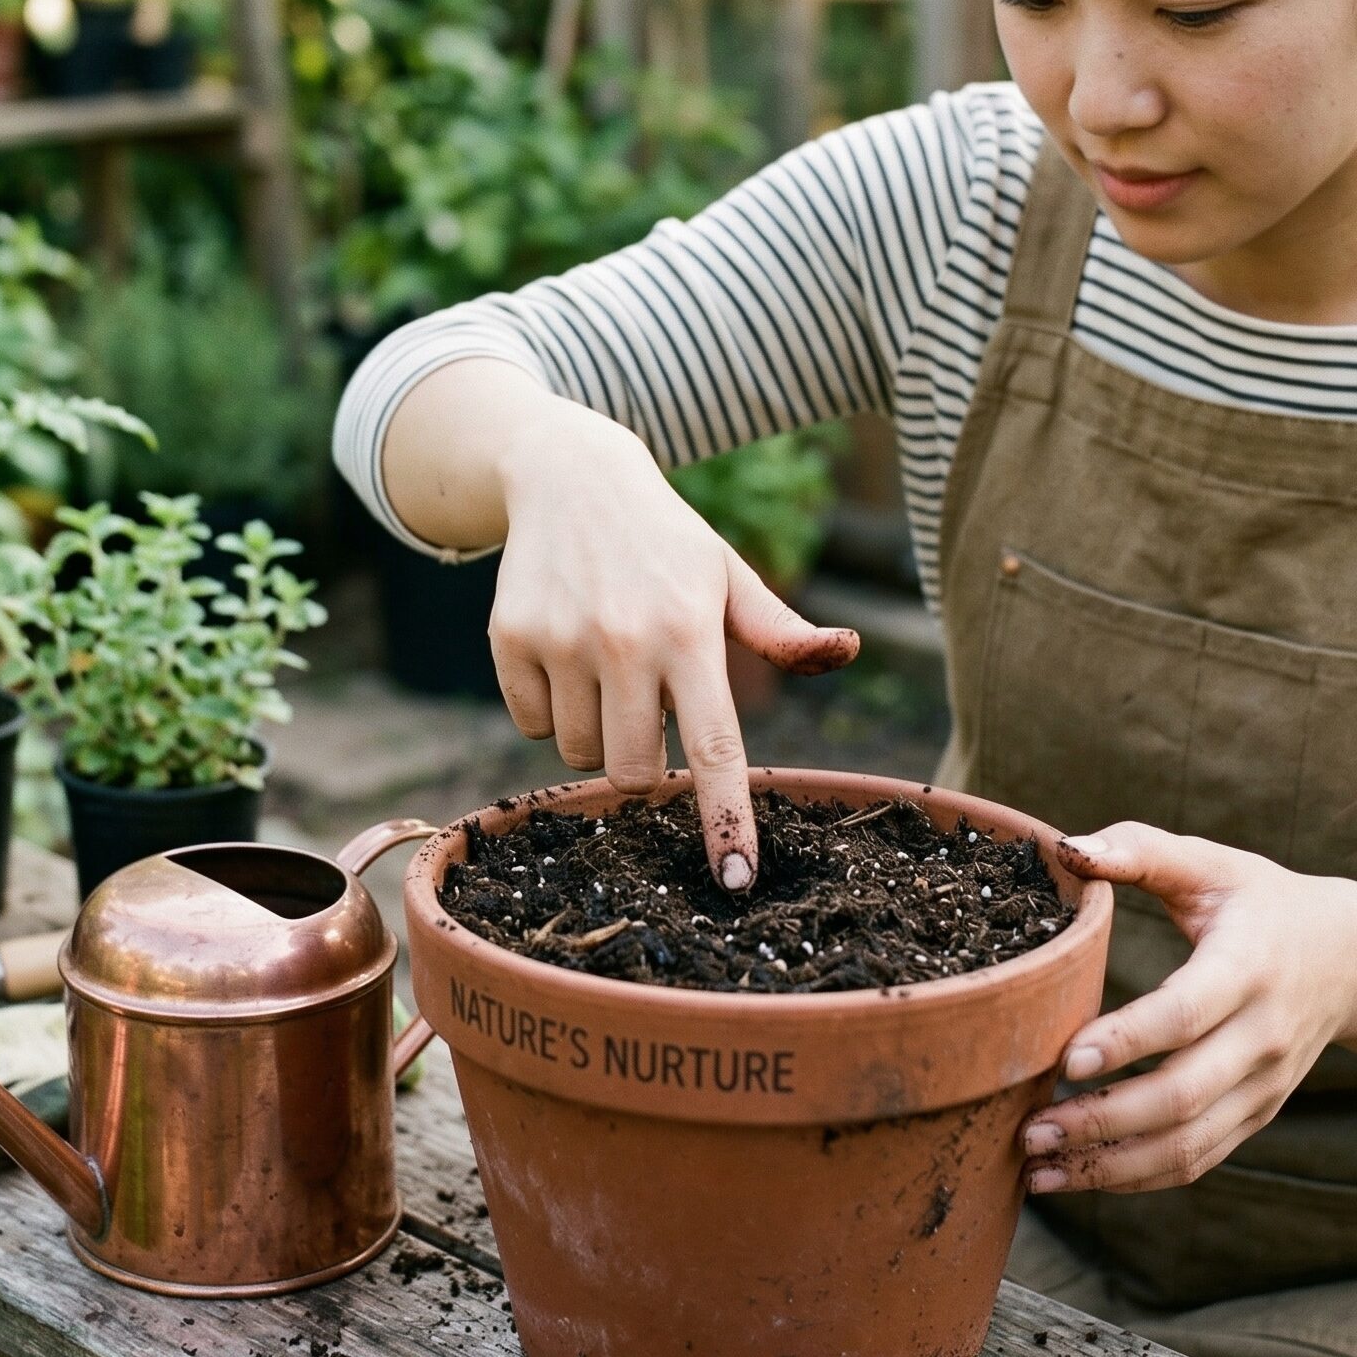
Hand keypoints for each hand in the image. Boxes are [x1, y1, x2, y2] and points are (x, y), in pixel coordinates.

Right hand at [489, 401, 857, 889]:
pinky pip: (532, 725)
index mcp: (690, 632)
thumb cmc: (664, 541)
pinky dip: (550, 709)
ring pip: (580, 755)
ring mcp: (560, 640)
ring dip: (597, 732)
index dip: (723, 818)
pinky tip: (564, 653)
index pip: (713, 746)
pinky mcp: (510, 639)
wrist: (567, 477)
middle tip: (648, 706)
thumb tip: (846, 650)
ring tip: (606, 667)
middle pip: (633, 772)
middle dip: (643, 763)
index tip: (732, 879)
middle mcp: (623, 639)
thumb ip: (780, 631)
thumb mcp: (726, 574)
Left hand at [1019, 823, 1356, 1194]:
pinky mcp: (1257, 1114)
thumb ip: (1139, 849)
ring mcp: (1263, 1086)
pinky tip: (1080, 1175)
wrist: (1350, 959)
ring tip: (1038, 1170)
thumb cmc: (1259, 901)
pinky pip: (1199, 1157)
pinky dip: (1139, 1176)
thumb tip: (1067, 849)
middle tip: (1030, 1130)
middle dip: (1103, 1120)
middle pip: (1184, 1095)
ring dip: (1112, 1165)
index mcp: (1248, 969)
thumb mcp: (1209, 863)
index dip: (1128, 1041)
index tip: (1065, 1061)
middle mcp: (1262, 1037)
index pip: (1186, 1014)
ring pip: (1190, 1143)